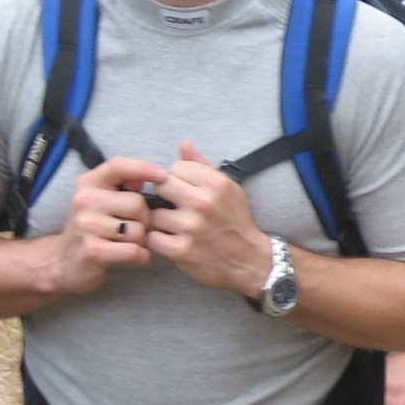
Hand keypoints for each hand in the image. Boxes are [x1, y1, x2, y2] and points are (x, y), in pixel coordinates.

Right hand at [50, 155, 172, 294]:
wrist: (63, 261)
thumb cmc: (93, 227)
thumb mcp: (102, 199)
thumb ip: (124, 185)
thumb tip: (154, 176)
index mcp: (88, 183)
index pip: (118, 166)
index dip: (143, 168)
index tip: (163, 176)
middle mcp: (84, 201)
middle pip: (138, 203)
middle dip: (145, 219)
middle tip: (135, 228)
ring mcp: (86, 226)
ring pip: (138, 230)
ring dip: (141, 240)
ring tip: (129, 242)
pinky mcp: (92, 251)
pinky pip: (133, 251)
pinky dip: (141, 257)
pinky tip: (135, 257)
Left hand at [142, 141, 270, 295]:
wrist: (251, 260)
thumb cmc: (236, 222)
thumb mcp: (228, 188)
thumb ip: (203, 165)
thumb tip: (183, 144)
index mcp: (215, 183)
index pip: (175, 167)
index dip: (178, 179)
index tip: (185, 191)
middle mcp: (202, 202)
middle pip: (160, 186)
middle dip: (166, 197)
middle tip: (176, 208)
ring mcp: (191, 227)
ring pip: (153, 214)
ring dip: (161, 222)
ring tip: (175, 227)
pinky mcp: (181, 250)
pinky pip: (153, 238)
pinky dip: (159, 241)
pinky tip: (172, 241)